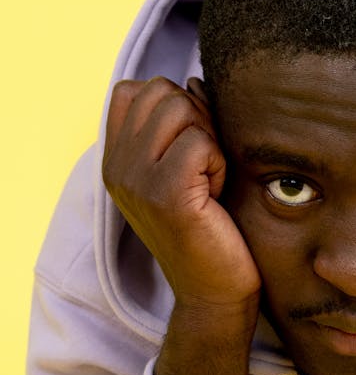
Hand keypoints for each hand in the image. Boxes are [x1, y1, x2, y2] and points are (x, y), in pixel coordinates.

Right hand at [103, 76, 260, 309]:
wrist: (214, 293)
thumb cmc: (210, 230)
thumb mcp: (185, 171)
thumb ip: (181, 127)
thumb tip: (196, 82)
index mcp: (116, 160)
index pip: (131, 91)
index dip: (172, 103)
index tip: (189, 146)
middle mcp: (117, 168)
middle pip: (160, 92)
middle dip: (196, 119)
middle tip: (205, 166)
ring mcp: (136, 180)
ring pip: (180, 109)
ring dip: (208, 140)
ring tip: (208, 180)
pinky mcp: (166, 193)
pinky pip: (201, 142)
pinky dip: (220, 163)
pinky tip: (215, 195)